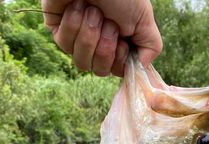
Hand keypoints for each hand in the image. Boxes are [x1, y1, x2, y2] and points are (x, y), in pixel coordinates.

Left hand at [41, 0, 162, 76]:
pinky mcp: (58, 30)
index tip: (122, 40)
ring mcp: (77, 38)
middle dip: (105, 46)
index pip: (116, 71)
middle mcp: (98, 43)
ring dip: (90, 34)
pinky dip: (73, 24)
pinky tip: (77, 6)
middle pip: (99, 70)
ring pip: (81, 61)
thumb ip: (150, 47)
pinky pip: (65, 44)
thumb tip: (142, 68)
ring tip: (93, 9)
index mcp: (118, 42)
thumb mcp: (144, 19)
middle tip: (108, 20)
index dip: (118, 59)